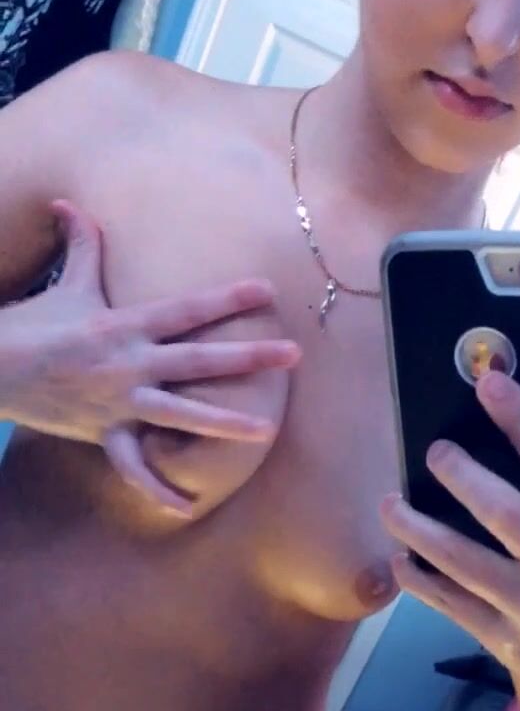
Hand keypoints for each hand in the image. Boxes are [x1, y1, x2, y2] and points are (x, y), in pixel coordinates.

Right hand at [0, 200, 299, 513]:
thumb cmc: (33, 324)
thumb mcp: (65, 284)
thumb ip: (80, 245)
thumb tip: (69, 203)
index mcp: (124, 324)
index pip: (186, 308)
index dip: (227, 298)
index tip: (268, 291)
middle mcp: (129, 363)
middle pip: (198, 359)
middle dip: (248, 357)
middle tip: (294, 355)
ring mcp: (119, 401)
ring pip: (180, 413)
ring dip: (223, 423)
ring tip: (265, 430)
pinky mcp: (104, 432)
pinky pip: (133, 466)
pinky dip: (156, 488)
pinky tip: (186, 507)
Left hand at [380, 370, 519, 710]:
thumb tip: (516, 437)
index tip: (491, 384)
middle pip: (511, 519)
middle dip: (465, 480)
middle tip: (434, 452)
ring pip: (469, 567)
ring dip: (422, 532)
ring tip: (390, 504)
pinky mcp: (512, 649)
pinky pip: (455, 608)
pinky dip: (423, 582)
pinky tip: (400, 559)